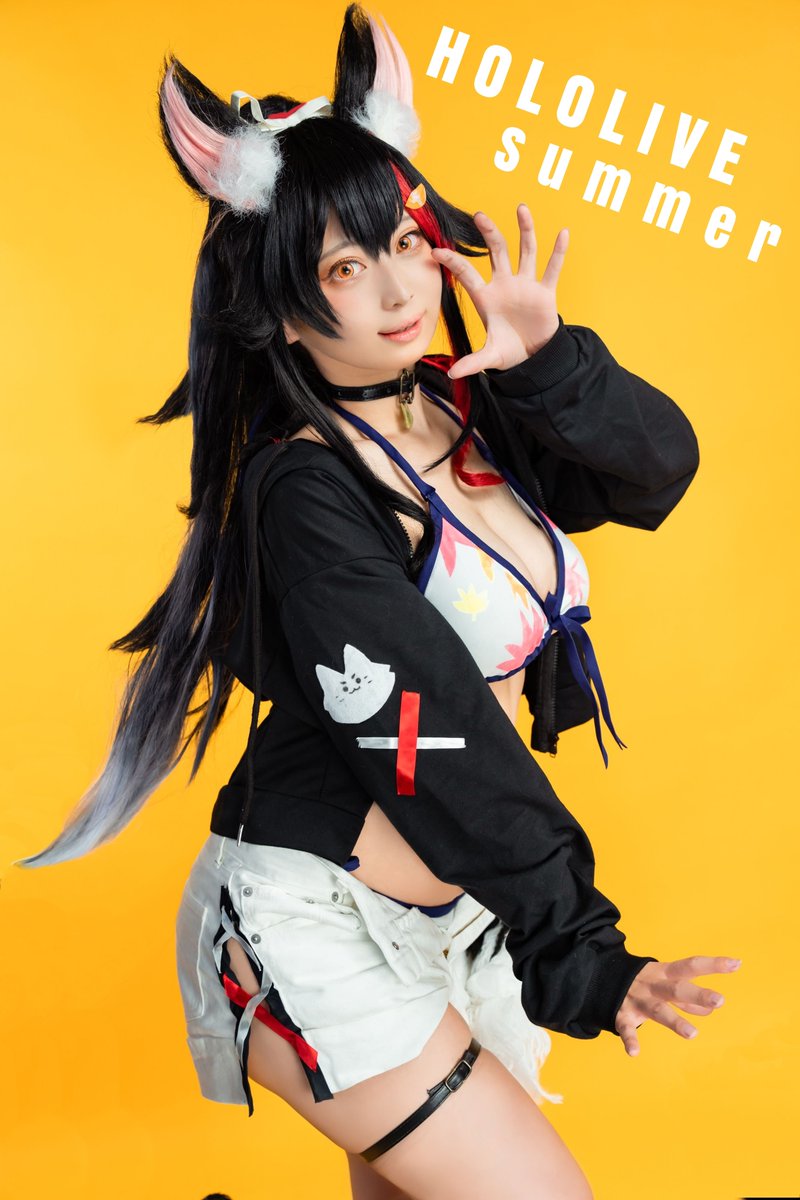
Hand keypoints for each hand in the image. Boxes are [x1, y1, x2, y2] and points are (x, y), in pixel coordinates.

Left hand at [430, 204, 567, 378]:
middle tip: (480, 215)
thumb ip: (472, 362)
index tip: (436, 251)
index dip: (453, 263)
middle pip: (497, 252)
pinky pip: (552, 269)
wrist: (533, 357)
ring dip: (525, 230)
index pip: (467, 275)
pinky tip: (563, 233)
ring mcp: (526, 285)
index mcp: (486, 297)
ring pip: (525, 251)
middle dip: (489, 234)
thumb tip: (453, 375)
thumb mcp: (490, 357)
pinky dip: (558, 252)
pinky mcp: (545, 292)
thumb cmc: (508, 352)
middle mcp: (505, 284)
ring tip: (522, 208)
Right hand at [615, 955, 741, 1055]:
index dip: (713, 965)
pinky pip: (626, 1028)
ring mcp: (638, 1000)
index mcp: (665, 973)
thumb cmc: (645, 983)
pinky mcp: (623, 1015)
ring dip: (674, 1021)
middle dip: (697, 995)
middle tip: (720, 1001)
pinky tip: (635, 1052)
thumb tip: (710, 1010)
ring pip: (658, 1010)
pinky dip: (630, 1039)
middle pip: (677, 989)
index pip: (691, 966)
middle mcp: (653, 985)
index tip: (736, 964)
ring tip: (693, 1034)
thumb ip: (687, 997)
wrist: (601, 977)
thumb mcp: (665, 982)